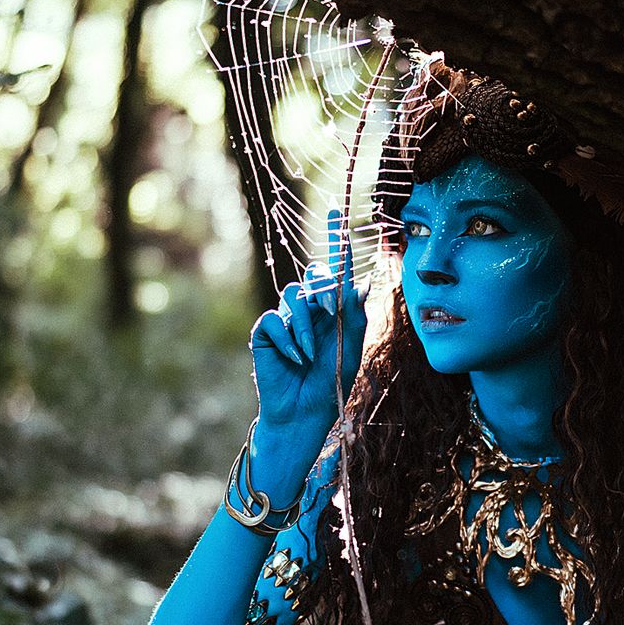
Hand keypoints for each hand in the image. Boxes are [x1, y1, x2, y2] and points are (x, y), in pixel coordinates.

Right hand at [249, 208, 367, 465]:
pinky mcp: (264, 333)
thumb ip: (353, 313)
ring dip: (305, 326)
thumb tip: (359, 282)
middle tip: (331, 313)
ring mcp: (284, 319)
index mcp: (332, 308)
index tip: (336, 211)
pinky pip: (273, 321)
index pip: (334, 268)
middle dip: (324, 290)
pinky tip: (294, 360)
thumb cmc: (331, 381)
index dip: (335, 239)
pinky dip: (287, 341)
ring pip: (293, 297)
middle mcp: (308, 308)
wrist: (306, 412)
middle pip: (313, 275)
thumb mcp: (350, 345)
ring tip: (310, 354)